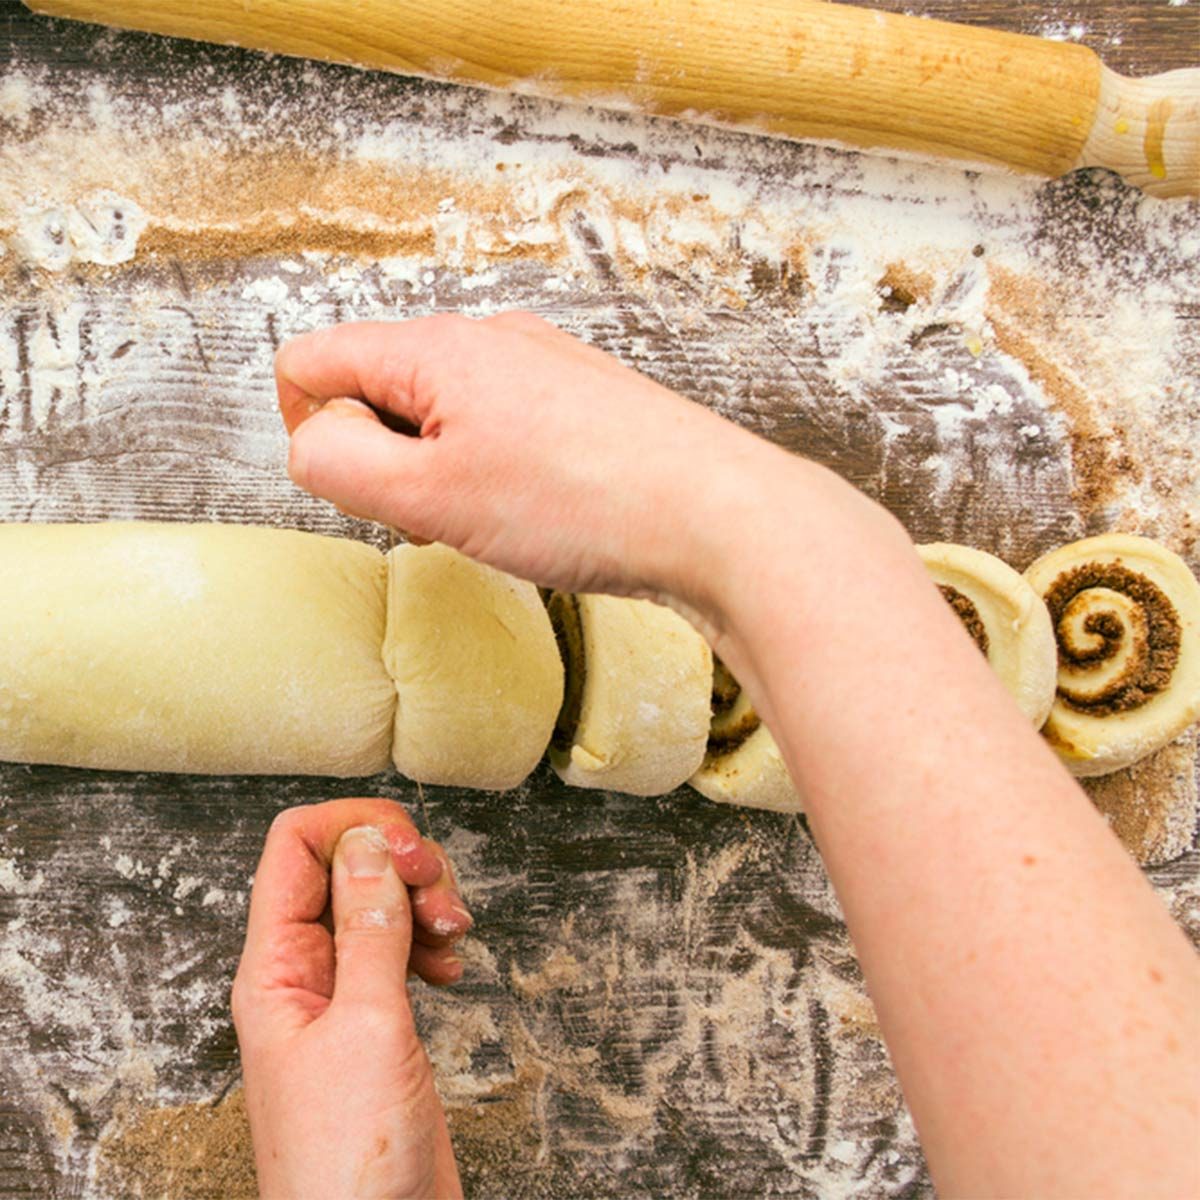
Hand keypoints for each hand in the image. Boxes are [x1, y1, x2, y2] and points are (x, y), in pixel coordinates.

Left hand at [232, 799, 468, 1199]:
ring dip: (421, 899)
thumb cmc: (351, 1166)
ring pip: (375, 902)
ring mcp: (340, 998)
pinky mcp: (376, 1021)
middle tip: (442, 896)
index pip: (295, 848)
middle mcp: (302, 975)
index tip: (410, 848)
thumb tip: (365, 845)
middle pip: (342, 866)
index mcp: (275, 970)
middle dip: (400, 863)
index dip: (354, 828)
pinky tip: (449, 963)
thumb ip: (369, 931)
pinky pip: (397, 947)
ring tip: (453, 933)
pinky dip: (429, 938)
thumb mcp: (368, 1030)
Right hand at [275, 312, 814, 621]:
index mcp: (437, 347)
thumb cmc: (585, 503)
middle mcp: (489, 339)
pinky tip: (538, 510)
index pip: (311, 360)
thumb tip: (309, 441)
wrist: (716, 516)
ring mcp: (541, 366)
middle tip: (438, 513)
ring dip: (441, 471)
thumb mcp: (429, 496)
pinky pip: (498, 428)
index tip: (362, 489)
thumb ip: (339, 464)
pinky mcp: (580, 401)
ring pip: (440, 413)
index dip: (309, 432)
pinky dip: (494, 472)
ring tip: (496, 516)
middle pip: (377, 385)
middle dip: (384, 458)